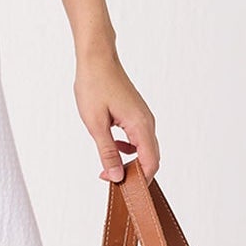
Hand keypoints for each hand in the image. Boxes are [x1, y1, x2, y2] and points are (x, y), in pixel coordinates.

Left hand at [74, 50, 158, 183]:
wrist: (97, 59)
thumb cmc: (94, 85)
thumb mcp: (95, 124)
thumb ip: (107, 152)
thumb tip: (116, 175)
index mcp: (140, 125)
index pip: (151, 163)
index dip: (138, 180)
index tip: (119, 186)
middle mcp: (147, 122)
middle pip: (151, 158)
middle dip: (133, 172)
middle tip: (109, 177)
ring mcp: (144, 117)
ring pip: (144, 148)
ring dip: (130, 160)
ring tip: (108, 164)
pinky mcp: (137, 114)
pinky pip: (139, 138)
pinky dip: (128, 147)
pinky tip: (112, 145)